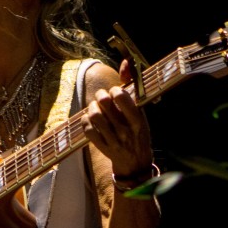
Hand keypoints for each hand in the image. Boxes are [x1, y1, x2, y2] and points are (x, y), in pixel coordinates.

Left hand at [82, 59, 152, 175]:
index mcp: (138, 121)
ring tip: (96, 108)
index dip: (115, 90)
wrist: (135, 164)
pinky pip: (87, 129)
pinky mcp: (102, 147)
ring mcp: (113, 140)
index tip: (116, 92)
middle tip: (102, 98)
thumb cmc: (138, 133)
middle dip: (101, 95)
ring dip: (92, 107)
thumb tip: (125, 63)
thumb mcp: (141, 114)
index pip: (122, 97)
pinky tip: (91, 119)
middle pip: (104, 103)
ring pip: (94, 115)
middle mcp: (125, 131)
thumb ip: (132, 90)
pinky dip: (86, 121)